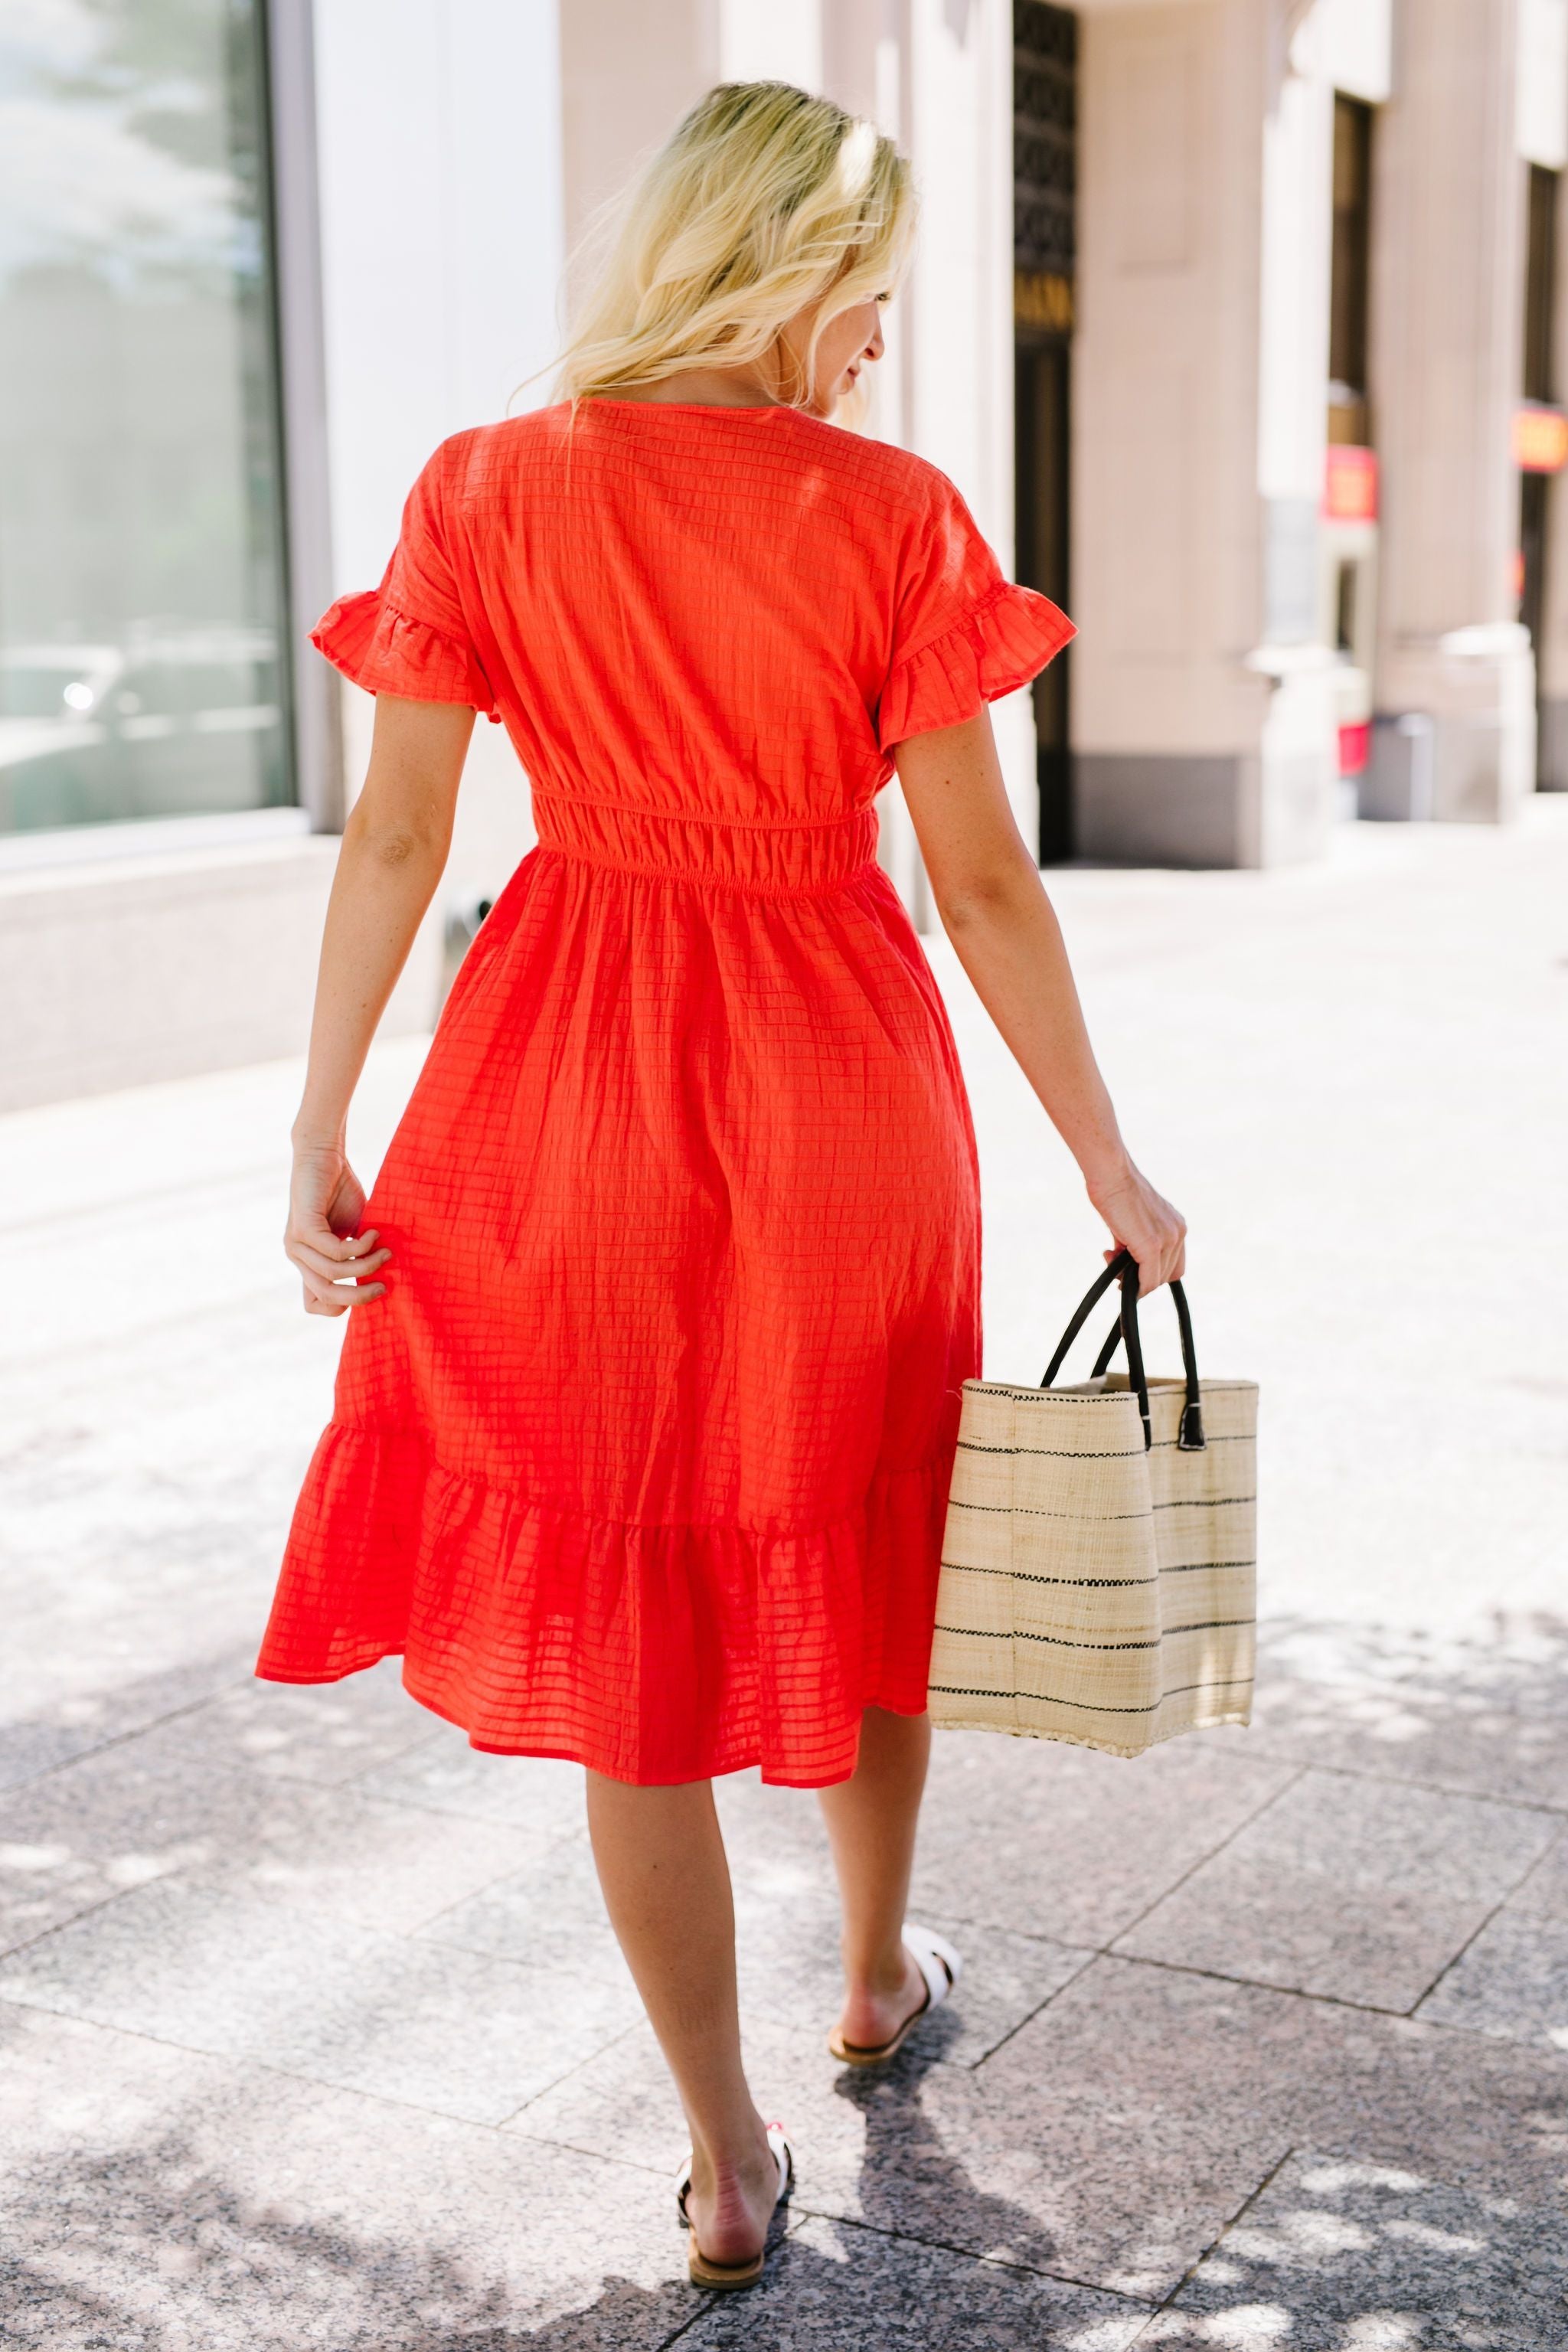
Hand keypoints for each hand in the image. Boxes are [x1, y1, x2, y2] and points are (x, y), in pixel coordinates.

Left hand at [284, 1142, 390, 1315]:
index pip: (313, 1304)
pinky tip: (374, 1233)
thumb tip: (384, 1282)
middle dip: (360, 1296)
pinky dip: (361, 1247)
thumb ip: (359, 1257)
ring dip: (367, 1265)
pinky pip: (336, 1252)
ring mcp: (296, 1244)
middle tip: (386, 1285)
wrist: (323, 1153)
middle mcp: (297, 1257)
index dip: (340, 1307)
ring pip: (334, 1274)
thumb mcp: (354, 1232)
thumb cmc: (341, 1191)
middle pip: (327, 1296)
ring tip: (386, 1250)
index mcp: (307, 1262)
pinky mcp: (303, 1228)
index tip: (369, 1288)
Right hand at [1085, 1160, 1185, 1294]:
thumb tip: (1124, 1264)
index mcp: (1176, 1225)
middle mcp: (1178, 1232)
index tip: (1130, 1270)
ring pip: (1155, 1280)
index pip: (1173, 1264)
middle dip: (1140, 1277)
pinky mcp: (1152, 1246)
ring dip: (1131, 1279)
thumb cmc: (1115, 1192)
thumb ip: (1135, 1243)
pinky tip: (1117, 1278)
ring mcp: (1168, 1239)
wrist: (1111, 1174)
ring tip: (1109, 1257)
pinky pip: (1147, 1280)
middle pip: (1166, 1276)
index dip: (1152, 1273)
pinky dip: (1134, 1287)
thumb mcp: (1131, 1222)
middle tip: (1114, 1262)